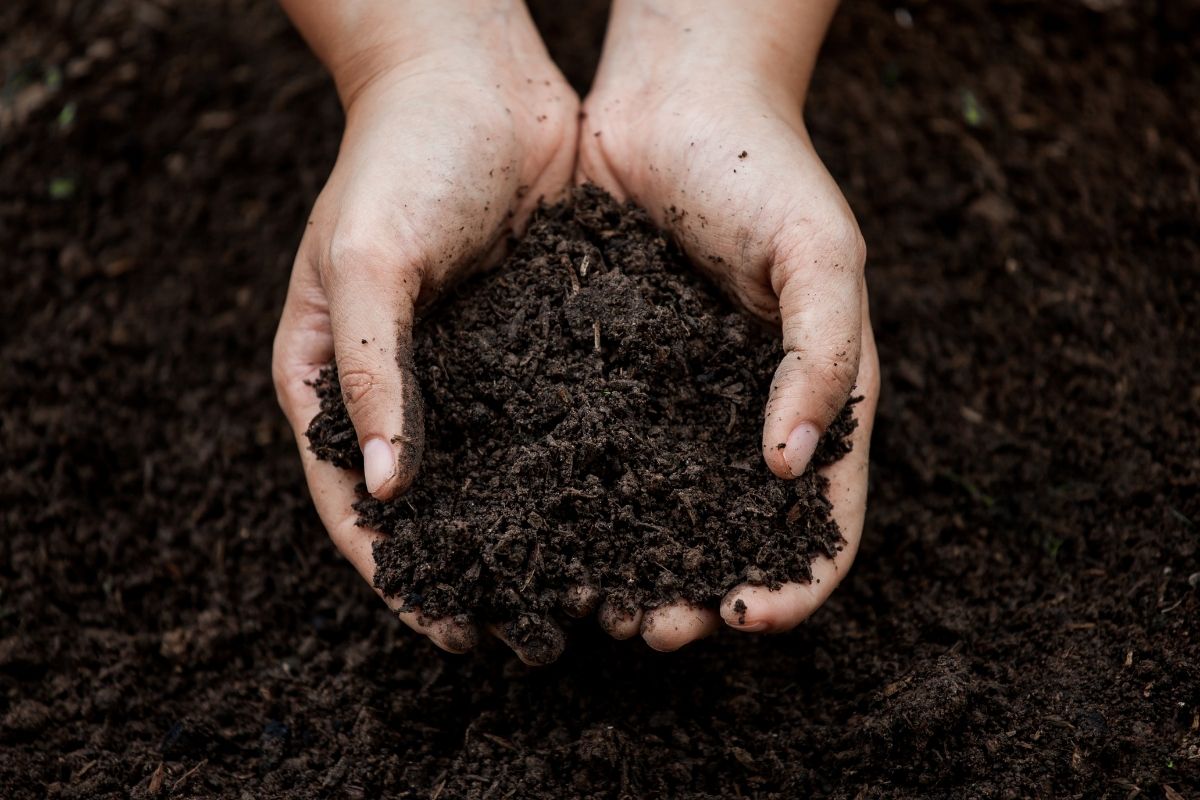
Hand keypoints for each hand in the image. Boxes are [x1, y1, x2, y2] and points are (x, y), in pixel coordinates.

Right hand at [272, 2, 577, 661]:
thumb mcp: (366, 259)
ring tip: (582, 593)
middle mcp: (400, 386)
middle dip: (472, 572)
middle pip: (430, 505)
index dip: (396, 574)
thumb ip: (370, 370)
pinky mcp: (531, 345)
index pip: (354, 502)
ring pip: (497, 475)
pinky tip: (621, 511)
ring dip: (533, 534)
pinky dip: (576, 471)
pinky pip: (551, 423)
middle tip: (525, 635)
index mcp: (330, 378)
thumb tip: (389, 490)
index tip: (446, 631)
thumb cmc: (399, 156)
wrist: (475, 77)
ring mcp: (468, 370)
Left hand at [578, 0, 879, 650]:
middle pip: (732, 534)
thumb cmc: (764, 169)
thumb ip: (822, 358)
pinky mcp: (609, 376)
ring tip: (593, 602)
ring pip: (658, 509)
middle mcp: (744, 414)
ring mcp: (675, 400)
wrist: (673, 98)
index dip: (796, 580)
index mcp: (816, 399)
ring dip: (634, 565)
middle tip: (654, 630)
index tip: (748, 616)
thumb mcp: (822, 255)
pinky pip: (597, 452)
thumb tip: (790, 468)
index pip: (823, 519)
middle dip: (701, 594)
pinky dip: (579, 501)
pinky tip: (544, 529)